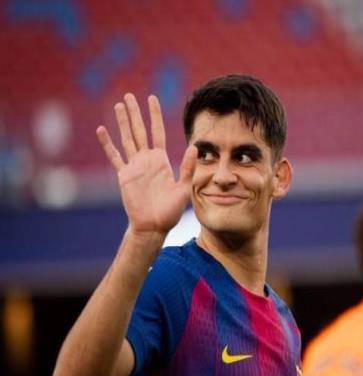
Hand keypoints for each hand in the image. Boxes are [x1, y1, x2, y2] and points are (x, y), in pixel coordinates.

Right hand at [96, 93, 196, 235]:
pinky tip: (102, 130)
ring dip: (122, 122)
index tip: (151, 98)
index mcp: (161, 160)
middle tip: (129, 96)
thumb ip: (188, 168)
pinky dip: (107, 144)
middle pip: (139, 130)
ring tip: (118, 105)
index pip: (157, 132)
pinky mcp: (124, 176)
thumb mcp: (184, 188)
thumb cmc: (170, 211)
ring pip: (126, 139)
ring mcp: (134, 167)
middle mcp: (147, 160)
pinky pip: (114, 157)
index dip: (154, 115)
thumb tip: (195, 147)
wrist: (153, 226)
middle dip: (134, 113)